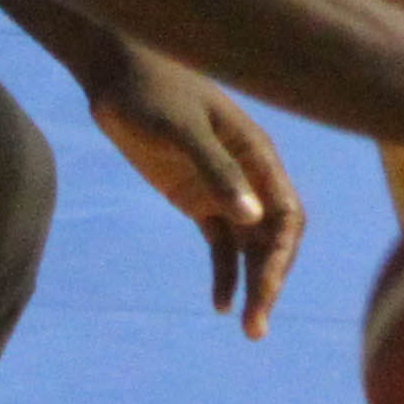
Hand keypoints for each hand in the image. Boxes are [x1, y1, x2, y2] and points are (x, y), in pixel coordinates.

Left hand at [84, 47, 304, 336]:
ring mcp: (223, 189)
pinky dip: (223, 274)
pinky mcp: (196, 199)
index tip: (266, 287)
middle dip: (269, 282)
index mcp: (258, 155)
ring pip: (250, 247)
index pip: (287, 215)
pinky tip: (219, 305)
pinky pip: (220, 245)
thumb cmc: (152, 90)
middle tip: (256, 327)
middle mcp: (249, 177)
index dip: (283, 255)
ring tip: (248, 329)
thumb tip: (254, 217)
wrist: (116, 74)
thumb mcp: (180, 128)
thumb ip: (216, 169)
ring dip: (252, 285)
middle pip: (273, 240)